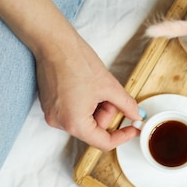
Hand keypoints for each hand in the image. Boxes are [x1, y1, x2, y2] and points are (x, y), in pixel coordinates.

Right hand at [0, 0, 140, 150]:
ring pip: (84, 120)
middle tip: (112, 95)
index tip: (133, 128)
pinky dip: (85, 104)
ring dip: (97, 107)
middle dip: (107, 113)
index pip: (103, 142)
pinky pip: (73, 112)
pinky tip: (87, 86)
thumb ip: (126, 105)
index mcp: (74, 123)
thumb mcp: (109, 86)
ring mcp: (52, 114)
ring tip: (97, 87)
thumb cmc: (78, 62)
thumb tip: (136, 115)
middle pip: (93, 130)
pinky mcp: (49, 105)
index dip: (122, 136)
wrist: (54, 43)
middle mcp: (59, 123)